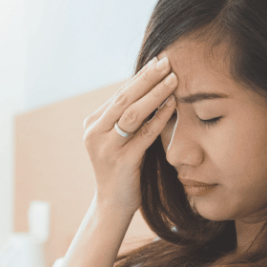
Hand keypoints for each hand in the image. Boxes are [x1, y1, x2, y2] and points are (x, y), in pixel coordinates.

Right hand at [83, 55, 177, 216]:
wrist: (112, 206)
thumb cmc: (122, 171)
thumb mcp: (118, 141)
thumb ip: (125, 119)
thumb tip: (150, 88)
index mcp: (92, 125)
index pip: (119, 95)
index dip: (139, 77)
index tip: (158, 61)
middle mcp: (94, 133)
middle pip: (124, 99)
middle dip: (147, 78)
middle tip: (167, 61)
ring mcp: (106, 148)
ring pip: (132, 113)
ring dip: (155, 93)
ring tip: (173, 78)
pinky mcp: (122, 161)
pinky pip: (144, 134)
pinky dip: (159, 117)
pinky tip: (173, 105)